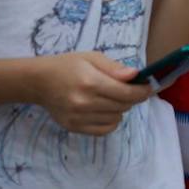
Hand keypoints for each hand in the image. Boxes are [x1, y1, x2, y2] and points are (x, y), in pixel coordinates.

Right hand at [29, 51, 152, 135]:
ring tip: (114, 98)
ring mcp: (78, 118)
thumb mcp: (92, 57)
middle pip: (123, 106)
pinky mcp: (73, 127)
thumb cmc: (68, 65)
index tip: (149, 87)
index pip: (126, 93)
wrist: (39, 82)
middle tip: (132, 89)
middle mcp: (84, 103)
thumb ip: (114, 68)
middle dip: (133, 97)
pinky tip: (107, 110)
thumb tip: (135, 75)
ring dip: (122, 109)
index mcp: (91, 82)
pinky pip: (103, 130)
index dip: (142, 91)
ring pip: (116, 119)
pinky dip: (111, 121)